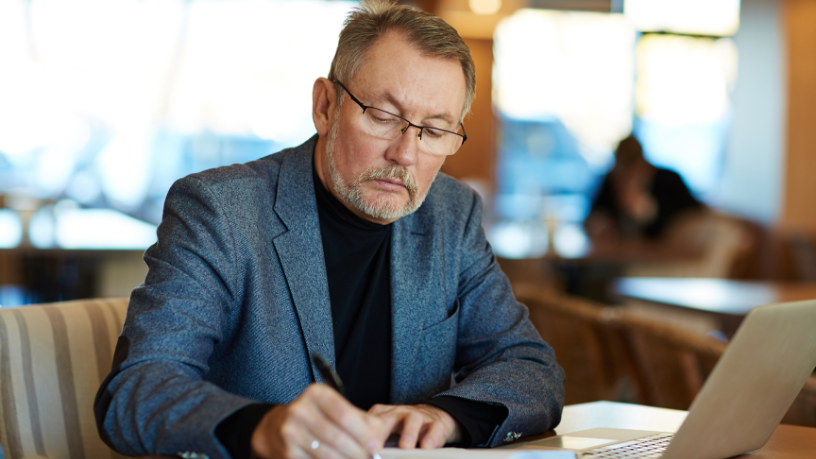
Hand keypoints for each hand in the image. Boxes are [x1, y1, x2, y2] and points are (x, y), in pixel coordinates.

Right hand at [251, 384, 389, 458]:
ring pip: (327, 453)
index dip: (363, 432)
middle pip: (337, 437)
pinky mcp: (287, 451)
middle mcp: (300, 410)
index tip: (376, 445)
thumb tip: (380, 435)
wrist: (277, 426)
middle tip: (370, 458)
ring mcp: (291, 431)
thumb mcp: (334, 408)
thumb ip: (359, 418)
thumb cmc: (316, 416)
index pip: (345, 415)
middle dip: (358, 452)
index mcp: (316, 394)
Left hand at [368, 404, 462, 448]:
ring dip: (408, 433)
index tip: (360, 447)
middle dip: (382, 431)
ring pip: (413, 420)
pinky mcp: (435, 423)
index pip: (370, 422)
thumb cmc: (403, 428)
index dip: (364, 434)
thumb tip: (358, 454)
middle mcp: (399, 413)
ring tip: (405, 448)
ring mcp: (418, 416)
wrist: (433, 416)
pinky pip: (434, 428)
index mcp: (383, 415)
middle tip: (377, 447)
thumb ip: (375, 440)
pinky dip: (431, 437)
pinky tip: (427, 446)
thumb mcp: (388, 430)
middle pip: (388, 419)